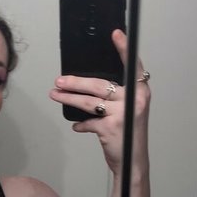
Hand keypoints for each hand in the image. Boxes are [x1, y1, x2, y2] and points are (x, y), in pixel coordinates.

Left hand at [49, 29, 150, 175]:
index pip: (133, 65)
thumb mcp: (129, 112)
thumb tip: (88, 86)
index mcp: (141, 92)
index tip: (116, 33)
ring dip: (69, 98)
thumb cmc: (129, 135)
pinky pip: (88, 121)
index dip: (124, 49)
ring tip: (55, 94)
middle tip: (59, 80)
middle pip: (100, 84)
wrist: (133, 162)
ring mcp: (123, 114)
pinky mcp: (110, 127)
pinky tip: (77, 126)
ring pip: (89, 101)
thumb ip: (116, 98)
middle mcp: (134, 100)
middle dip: (76, 82)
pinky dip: (81, 124)